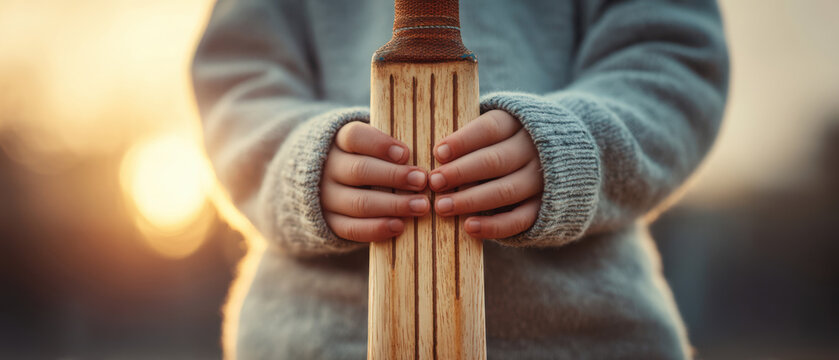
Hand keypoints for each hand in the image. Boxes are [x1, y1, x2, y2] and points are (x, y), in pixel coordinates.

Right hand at [321, 121, 429, 241]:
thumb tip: (429, 154)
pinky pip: (351, 228)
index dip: (380, 145)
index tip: (406, 153)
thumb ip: (390, 148)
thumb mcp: (369, 145)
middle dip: (394, 176)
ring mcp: (325, 197)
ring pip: (359, 202)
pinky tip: (400, 226)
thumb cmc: (364, 159)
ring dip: (393, 205)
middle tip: (422, 181)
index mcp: (338, 142)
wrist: (328, 185)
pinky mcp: (329, 221)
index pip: (354, 137)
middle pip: (359, 170)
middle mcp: (328, 168)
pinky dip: (377, 228)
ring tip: (421, 206)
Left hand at [430, 110, 542, 238]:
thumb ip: (472, 139)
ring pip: (505, 191)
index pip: (490, 129)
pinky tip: (468, 227)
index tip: (438, 153)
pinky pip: (519, 219)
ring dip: (471, 200)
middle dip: (461, 172)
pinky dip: (494, 226)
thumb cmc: (508, 143)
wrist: (560, 160)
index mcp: (518, 125)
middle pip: (495, 160)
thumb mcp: (497, 131)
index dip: (463, 141)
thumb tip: (438, 155)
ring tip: (442, 207)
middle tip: (434, 182)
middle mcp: (533, 151)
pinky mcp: (544, 207)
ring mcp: (541, 180)